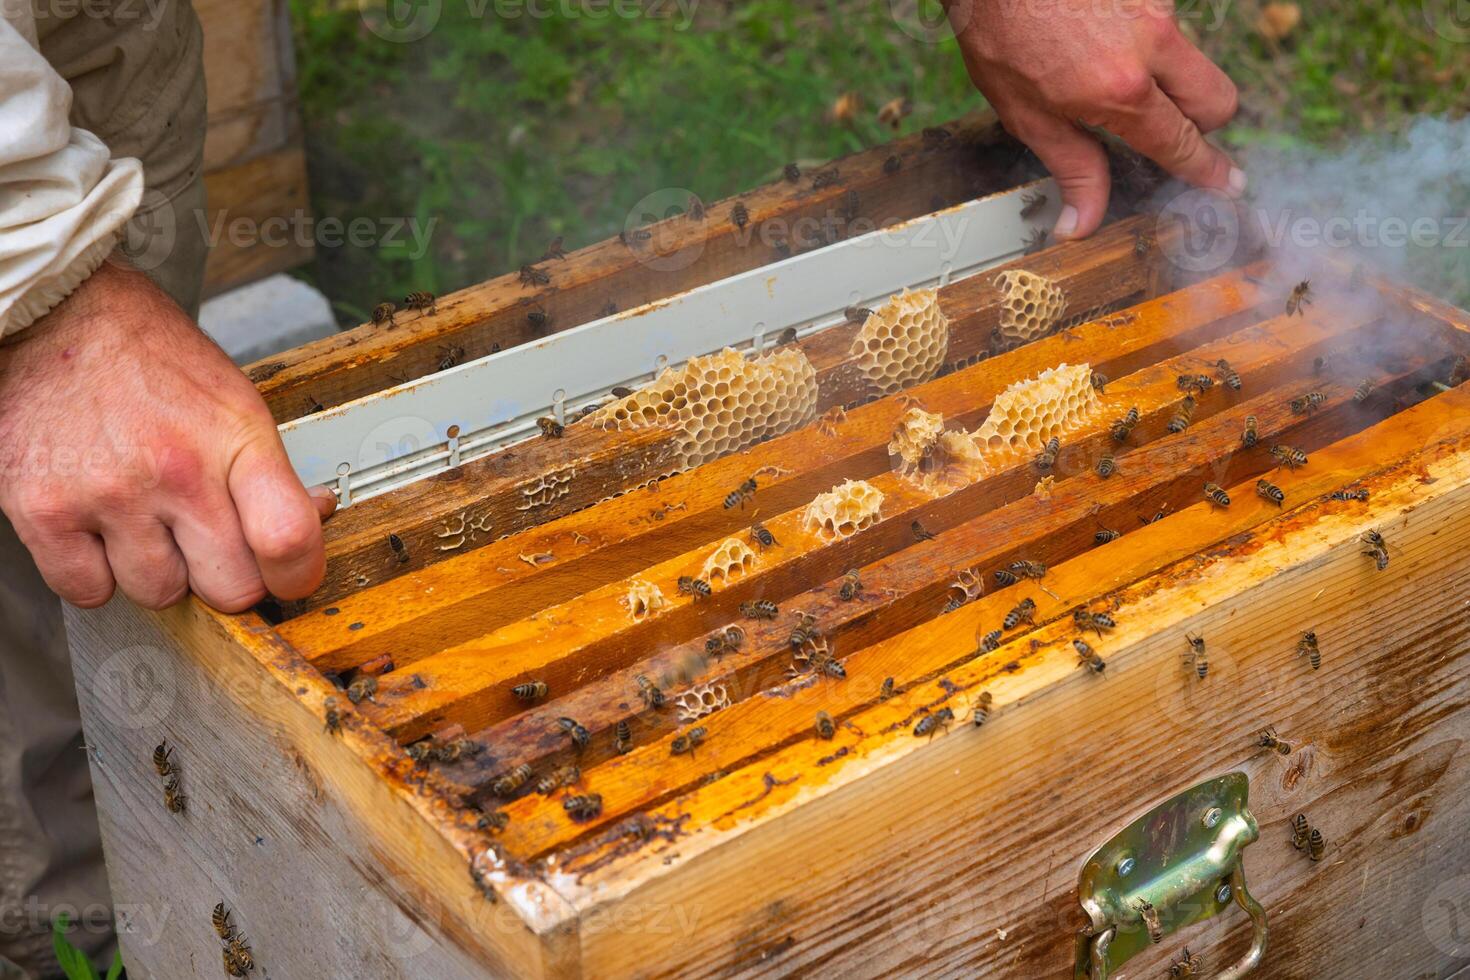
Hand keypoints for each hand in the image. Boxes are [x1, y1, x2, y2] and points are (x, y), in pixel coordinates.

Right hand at [0, 256, 335, 611]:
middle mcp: (174, 470)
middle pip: (230, 588)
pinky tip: (100, 527)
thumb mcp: (233, 398)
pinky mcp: (44, 513)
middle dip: (226, 576)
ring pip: (159, 595)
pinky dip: (95, 572)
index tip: (291, 576)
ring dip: (157, 570)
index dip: (298, 575)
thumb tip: (314, 513)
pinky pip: (88, 591)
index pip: (287, 538)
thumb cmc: (146, 355)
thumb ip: (268, 467)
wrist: (54, 315)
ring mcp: (108, 495)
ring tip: (145, 516)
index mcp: (233, 437)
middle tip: (208, 541)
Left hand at [948, 0, 1242, 239]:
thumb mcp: (1024, 112)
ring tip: (1107, 75)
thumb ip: (1069, 164)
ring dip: (1170, 79)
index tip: (1228, 185)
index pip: (1181, 142)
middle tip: (1169, 134)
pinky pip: (1168, 25)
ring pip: (1193, 60)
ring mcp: (1159, 6)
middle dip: (1203, 125)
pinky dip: (1146, 41)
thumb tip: (1084, 222)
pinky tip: (1100, 37)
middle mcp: (1153, 45)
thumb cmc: (999, 28)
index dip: (1206, 170)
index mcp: (1121, 90)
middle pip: (1217, 100)